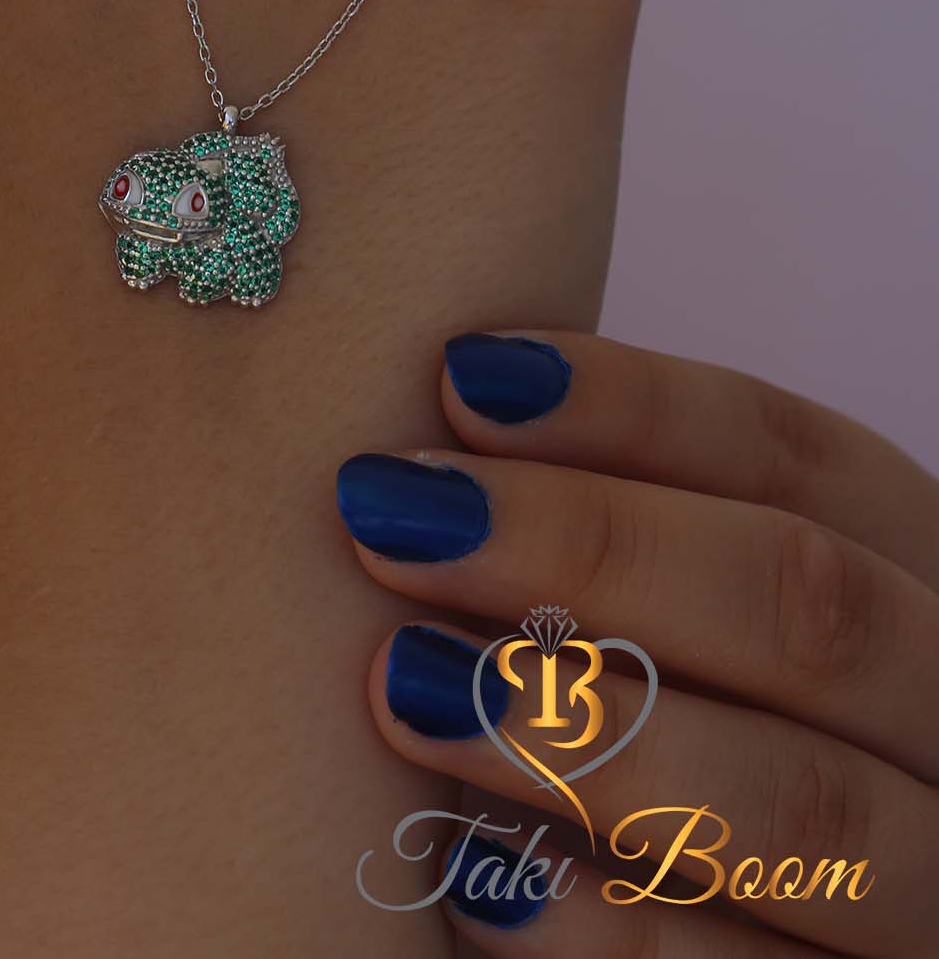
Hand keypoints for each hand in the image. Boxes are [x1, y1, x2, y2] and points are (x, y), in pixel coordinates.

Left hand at [338, 330, 938, 954]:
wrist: (712, 910)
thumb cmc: (660, 727)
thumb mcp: (678, 618)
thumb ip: (606, 539)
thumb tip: (427, 446)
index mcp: (909, 581)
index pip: (802, 459)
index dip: (632, 408)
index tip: (459, 376)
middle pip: (809, 603)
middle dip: (590, 547)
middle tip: (394, 518)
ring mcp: (931, 892)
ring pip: (806, 803)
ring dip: (587, 732)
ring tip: (404, 683)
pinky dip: (610, 932)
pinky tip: (464, 876)